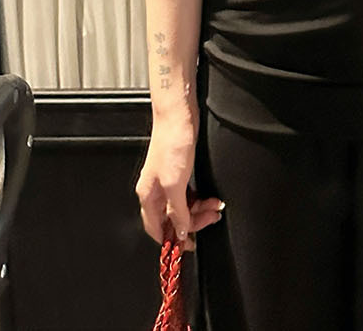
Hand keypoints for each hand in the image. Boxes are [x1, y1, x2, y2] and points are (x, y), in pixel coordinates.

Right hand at [136, 121, 224, 252]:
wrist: (179, 114)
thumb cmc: (172, 142)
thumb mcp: (175, 183)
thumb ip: (177, 211)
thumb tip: (180, 233)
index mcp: (148, 195)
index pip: (156, 229)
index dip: (172, 242)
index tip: (190, 247)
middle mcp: (155, 190)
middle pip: (171, 219)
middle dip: (192, 223)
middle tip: (210, 219)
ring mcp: (167, 181)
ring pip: (182, 207)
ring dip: (199, 211)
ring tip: (214, 207)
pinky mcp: (179, 171)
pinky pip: (188, 194)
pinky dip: (199, 199)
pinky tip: (210, 198)